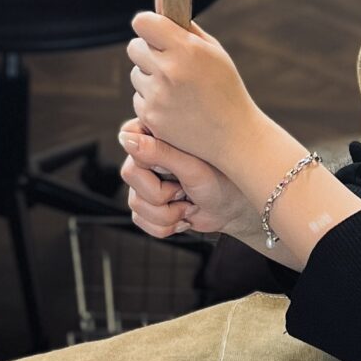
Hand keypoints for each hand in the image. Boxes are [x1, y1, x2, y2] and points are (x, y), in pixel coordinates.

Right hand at [119, 119, 267, 246]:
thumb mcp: (192, 166)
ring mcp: (145, 182)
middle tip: (185, 189)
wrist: (234, 209)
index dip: (146, 158)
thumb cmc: (222, 179)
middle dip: (161, 193)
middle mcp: (147, 156)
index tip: (171, 169)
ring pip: (135, 202)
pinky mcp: (147, 204)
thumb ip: (159, 152)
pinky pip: (139, 219)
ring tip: (188, 205)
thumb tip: (126, 139)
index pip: (128, 137)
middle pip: (129, 174)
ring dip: (167, 213)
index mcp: (157, 135)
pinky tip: (183, 217)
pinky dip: (164, 226)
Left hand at [127, 7, 276, 185]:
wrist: (234, 136)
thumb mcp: (212, 50)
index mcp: (186, 49)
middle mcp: (168, 71)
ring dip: (150, 76)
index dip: (149, 25)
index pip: (142, 22)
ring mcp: (157, 96)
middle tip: (169, 60)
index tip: (156, 30)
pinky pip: (138, 97)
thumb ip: (182, 23)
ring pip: (135, 73)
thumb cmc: (225, 86)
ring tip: (177, 88)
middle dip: (148, 50)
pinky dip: (151, 99)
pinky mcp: (150, 117)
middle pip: (134, 47)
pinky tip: (174, 106)